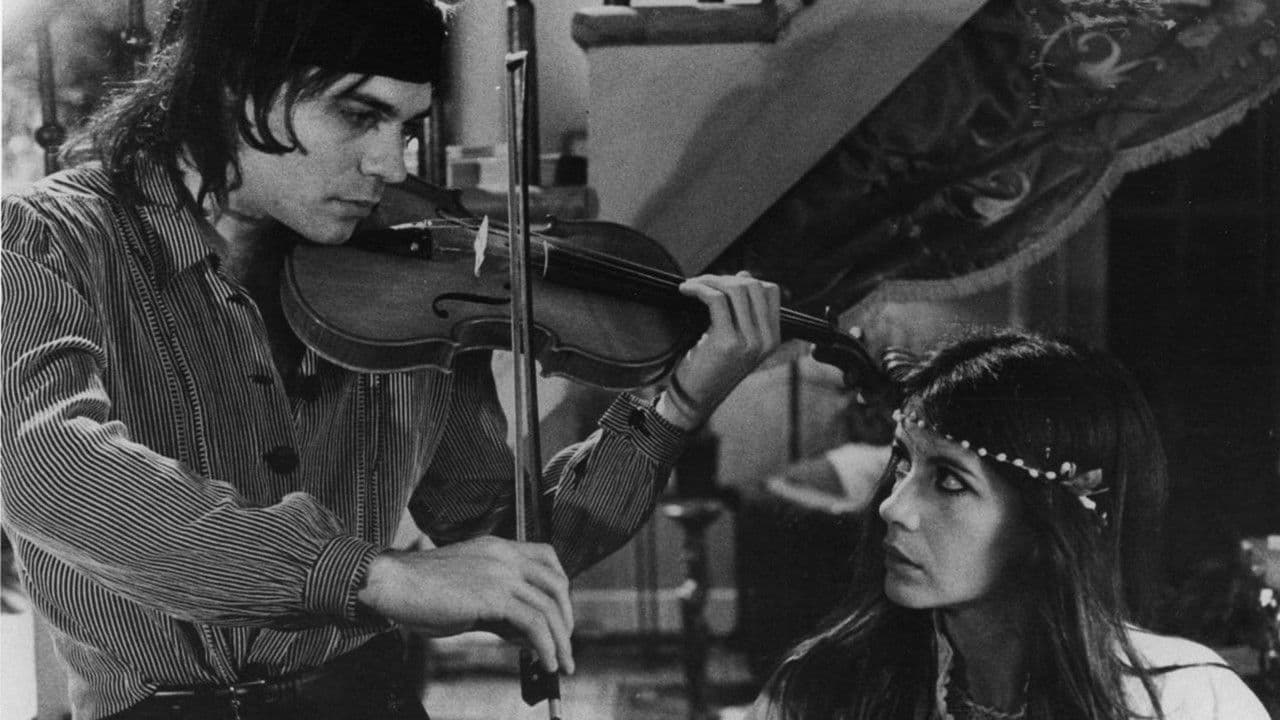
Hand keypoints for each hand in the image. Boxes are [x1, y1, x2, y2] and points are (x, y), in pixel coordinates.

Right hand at [357, 536, 573, 673]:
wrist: (392, 584)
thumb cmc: (421, 592)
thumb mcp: (469, 594)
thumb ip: (498, 609)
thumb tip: (525, 635)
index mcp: (498, 548)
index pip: (548, 558)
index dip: (560, 588)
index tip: (560, 615)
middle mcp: (505, 556)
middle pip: (556, 583)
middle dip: (566, 618)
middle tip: (565, 646)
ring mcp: (501, 573)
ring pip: (549, 606)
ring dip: (561, 640)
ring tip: (561, 664)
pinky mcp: (493, 596)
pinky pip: (533, 622)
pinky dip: (546, 646)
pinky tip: (546, 662)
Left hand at [658, 272, 781, 428]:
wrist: (693, 400)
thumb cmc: (709, 367)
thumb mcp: (734, 338)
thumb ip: (742, 311)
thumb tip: (744, 275)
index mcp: (772, 338)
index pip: (771, 291)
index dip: (745, 280)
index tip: (721, 283)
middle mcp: (766, 340)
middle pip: (753, 286)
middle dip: (724, 277)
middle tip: (701, 283)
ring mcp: (749, 341)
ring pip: (735, 289)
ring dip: (709, 280)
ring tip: (691, 286)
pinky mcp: (727, 342)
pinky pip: (716, 300)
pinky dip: (699, 289)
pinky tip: (686, 290)